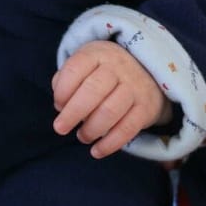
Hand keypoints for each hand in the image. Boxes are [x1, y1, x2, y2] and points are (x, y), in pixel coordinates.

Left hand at [52, 40, 173, 158]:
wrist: (147, 74)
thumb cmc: (104, 73)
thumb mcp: (85, 66)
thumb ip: (66, 80)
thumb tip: (61, 105)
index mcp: (98, 54)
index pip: (75, 69)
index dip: (62, 91)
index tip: (58, 105)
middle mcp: (119, 67)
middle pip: (93, 90)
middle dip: (73, 113)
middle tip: (60, 128)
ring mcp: (135, 86)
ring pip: (110, 110)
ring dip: (91, 129)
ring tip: (82, 137)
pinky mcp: (147, 107)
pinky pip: (127, 129)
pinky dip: (110, 144)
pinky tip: (97, 151)